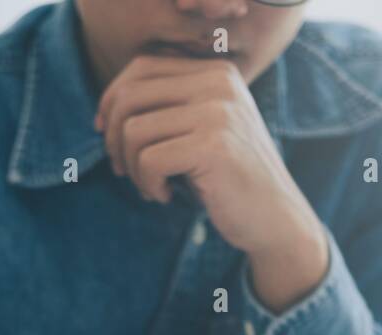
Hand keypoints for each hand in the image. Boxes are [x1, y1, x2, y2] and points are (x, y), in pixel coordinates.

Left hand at [96, 54, 328, 309]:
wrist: (275, 219)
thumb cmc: (228, 180)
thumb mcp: (201, 131)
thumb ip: (168, 109)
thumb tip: (106, 109)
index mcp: (215, 72)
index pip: (141, 68)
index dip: (112, 101)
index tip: (106, 134)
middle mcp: (218, 83)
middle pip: (130, 97)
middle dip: (114, 138)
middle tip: (124, 170)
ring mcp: (218, 112)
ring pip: (134, 131)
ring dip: (133, 168)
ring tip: (152, 187)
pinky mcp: (213, 146)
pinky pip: (149, 160)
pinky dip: (149, 185)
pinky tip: (167, 196)